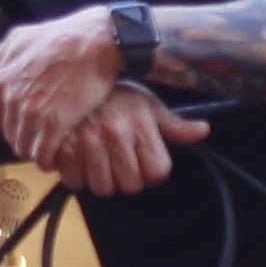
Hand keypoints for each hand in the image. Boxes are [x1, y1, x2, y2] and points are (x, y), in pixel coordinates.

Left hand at [0, 9, 132, 158]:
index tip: (26, 124)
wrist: (98, 40)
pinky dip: (45, 160)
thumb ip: (5, 55)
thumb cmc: (68, 35)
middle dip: (23, 136)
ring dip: (33, 151)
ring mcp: (27, 107)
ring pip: (21, 144)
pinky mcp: (50, 122)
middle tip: (40, 140)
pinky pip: (40, 153)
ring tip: (47, 153)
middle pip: (8, 129)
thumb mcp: (24, 36)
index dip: (12, 120)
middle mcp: (6, 90)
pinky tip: (53, 160)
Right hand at [25, 83, 203, 197]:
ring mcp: (86, 142)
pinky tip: (80, 160)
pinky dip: (77, 177)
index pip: (157, 173)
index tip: (143, 162)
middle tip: (119, 162)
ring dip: (102, 180)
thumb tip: (203, 130)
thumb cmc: (114, 95)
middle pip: (131, 186)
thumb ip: (174, 124)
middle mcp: (114, 134)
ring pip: (104, 189)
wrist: (70, 78)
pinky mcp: (62, 149)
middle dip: (128, 178)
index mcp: (139, 123)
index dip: (152, 172)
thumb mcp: (147, 104)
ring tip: (99, 161)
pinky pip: (76, 183)